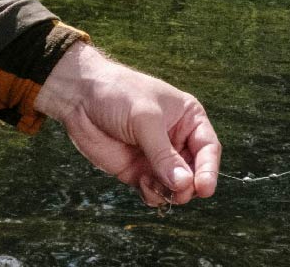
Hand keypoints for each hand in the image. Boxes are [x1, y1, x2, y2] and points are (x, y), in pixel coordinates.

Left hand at [35, 42, 220, 206]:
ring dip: (169, 192)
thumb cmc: (118, 94)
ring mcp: (157, 158)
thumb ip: (164, 154)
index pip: (208, 148)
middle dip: (187, 186)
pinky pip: (154, 192)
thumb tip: (184, 184)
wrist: (80, 96)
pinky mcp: (138, 171)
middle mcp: (176, 140)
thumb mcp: (145, 120)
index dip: (209, 170)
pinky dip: (152, 194)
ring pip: (176, 187)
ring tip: (152, 184)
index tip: (204, 189)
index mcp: (188, 119)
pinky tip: (142, 184)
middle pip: (195, 173)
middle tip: (177, 192)